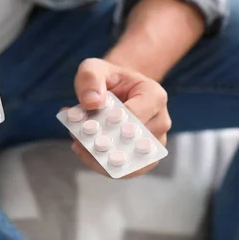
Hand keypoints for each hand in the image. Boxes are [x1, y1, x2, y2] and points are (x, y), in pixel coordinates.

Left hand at [69, 58, 170, 177]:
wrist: (120, 91)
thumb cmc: (109, 79)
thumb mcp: (95, 68)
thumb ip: (90, 79)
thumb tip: (92, 102)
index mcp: (154, 95)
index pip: (135, 115)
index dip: (111, 124)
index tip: (88, 126)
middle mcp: (161, 120)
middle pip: (133, 141)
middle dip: (105, 143)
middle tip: (77, 140)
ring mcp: (156, 142)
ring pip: (131, 161)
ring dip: (102, 159)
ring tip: (78, 146)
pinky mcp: (146, 157)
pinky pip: (127, 170)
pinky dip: (104, 165)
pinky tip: (84, 152)